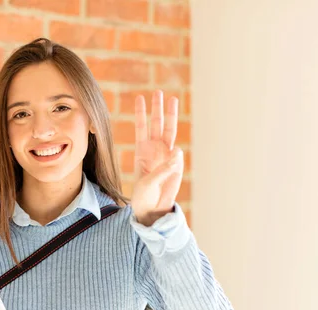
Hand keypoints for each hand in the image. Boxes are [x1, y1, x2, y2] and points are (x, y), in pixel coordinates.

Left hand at [130, 90, 183, 226]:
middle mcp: (154, 149)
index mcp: (141, 151)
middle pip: (157, 124)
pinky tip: (173, 160)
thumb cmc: (143, 196)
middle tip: (158, 92)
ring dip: (171, 116)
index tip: (140, 98)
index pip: (141, 127)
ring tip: (173, 99)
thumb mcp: (147, 184)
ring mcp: (167, 155)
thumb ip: (162, 170)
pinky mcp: (177, 165)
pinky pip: (178, 155)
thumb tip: (177, 153)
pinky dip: (176, 156)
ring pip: (170, 131)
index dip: (141, 113)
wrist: (152, 209)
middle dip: (157, 108)